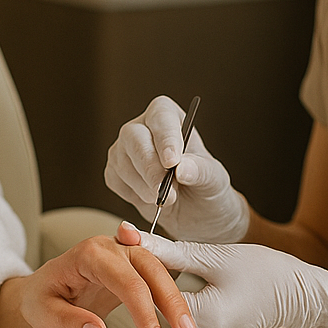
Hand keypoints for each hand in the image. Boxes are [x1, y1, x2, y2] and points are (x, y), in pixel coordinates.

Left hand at [18, 229, 200, 327]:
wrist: (41, 290)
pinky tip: (181, 315)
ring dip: (176, 298)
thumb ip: (70, 322)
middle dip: (171, 302)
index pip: (126, 282)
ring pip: (159, 269)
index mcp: (88, 255)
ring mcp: (122, 253)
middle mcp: (109, 248)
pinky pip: (156, 274)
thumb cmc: (40, 298)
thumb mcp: (43, 313)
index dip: (144, 313)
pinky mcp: (130, 266)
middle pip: (150, 269)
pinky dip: (171, 293)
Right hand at [105, 96, 249, 242]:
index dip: (165, 138)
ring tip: (169, 199)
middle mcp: (142, 127)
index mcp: (168, 117)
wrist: (194, 210)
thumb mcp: (213, 178)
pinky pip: (116, 181)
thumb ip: (200, 170)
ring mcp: (124, 149)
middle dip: (150, 168)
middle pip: (135, 137)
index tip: (172, 162)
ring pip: (123, 162)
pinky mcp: (114, 171)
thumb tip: (182, 169)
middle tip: (165, 192)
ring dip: (145, 186)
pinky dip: (135, 195)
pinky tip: (151, 198)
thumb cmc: (204, 184)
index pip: (161, 117)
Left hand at [117, 223, 327, 327]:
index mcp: (204, 319)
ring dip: (160, 291)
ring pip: (166, 314)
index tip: (123, 247)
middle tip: (134, 251)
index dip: (135, 268)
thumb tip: (127, 236)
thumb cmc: (262, 270)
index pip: (150, 295)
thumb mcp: (212, 255)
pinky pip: (180, 322)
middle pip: (156, 307)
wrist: (296, 295)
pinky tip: (178, 282)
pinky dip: (176, 301)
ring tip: (154, 264)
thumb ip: (167, 250)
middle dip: (146, 279)